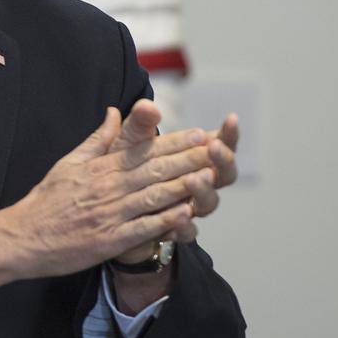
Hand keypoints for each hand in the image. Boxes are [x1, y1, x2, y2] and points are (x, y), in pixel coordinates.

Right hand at [0, 103, 218, 297]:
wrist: (24, 236)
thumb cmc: (47, 200)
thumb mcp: (70, 162)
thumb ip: (98, 139)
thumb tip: (114, 112)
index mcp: (100, 168)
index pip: (144, 151)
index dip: (174, 142)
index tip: (199, 134)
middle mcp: (108, 187)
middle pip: (155, 170)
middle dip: (188, 159)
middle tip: (216, 150)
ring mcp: (110, 214)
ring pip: (154, 196)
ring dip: (184, 186)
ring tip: (210, 177)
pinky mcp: (109, 239)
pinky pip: (143, 228)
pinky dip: (166, 221)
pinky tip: (187, 214)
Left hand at [111, 106, 239, 265]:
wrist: (106, 207)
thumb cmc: (124, 169)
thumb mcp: (128, 142)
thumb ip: (139, 124)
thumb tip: (147, 105)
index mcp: (191, 158)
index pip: (219, 144)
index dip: (228, 134)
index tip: (231, 118)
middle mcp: (197, 184)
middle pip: (224, 174)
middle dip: (222, 160)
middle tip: (213, 148)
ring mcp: (187, 208)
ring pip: (209, 203)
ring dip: (204, 190)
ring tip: (194, 179)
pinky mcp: (172, 231)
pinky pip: (186, 232)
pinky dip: (184, 224)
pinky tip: (180, 216)